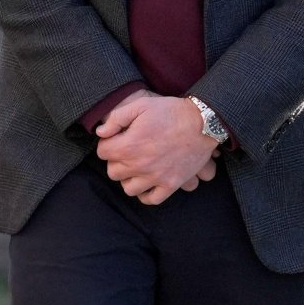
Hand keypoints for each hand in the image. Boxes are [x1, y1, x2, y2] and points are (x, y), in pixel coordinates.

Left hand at [95, 91, 219, 205]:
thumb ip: (116, 118)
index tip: (118, 138)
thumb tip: (101, 132)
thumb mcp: (140, 105)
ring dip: (129, 179)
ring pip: (129, 189)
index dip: (108, 143)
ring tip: (137, 168)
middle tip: (127, 151)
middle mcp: (139, 165)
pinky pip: (151, 199)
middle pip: (113, 172)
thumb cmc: (171, 111)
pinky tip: (147, 183)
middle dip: (116, 161)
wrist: (203, 123)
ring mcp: (155, 177)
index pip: (102, 152)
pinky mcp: (171, 184)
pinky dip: (146, 194)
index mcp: (128, 146)